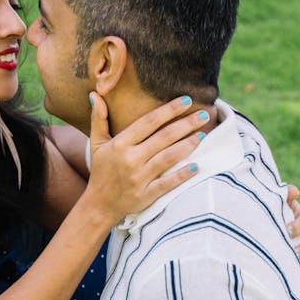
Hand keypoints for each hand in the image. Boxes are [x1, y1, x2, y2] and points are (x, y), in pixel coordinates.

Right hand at [84, 93, 203, 223]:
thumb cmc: (101, 171)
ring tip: (203, 134)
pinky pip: (167, 183)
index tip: (186, 100)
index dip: (169, 110)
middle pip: (164, 137)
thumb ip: (98, 119)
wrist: (99, 205)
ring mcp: (139, 178)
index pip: (149, 122)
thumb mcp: (96, 144)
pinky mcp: (146, 195)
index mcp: (120, 144)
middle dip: (186, 124)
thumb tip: (95, 95)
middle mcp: (130, 159)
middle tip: (204, 114)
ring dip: (188, 145)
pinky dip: (182, 175)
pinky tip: (197, 166)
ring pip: (168, 158)